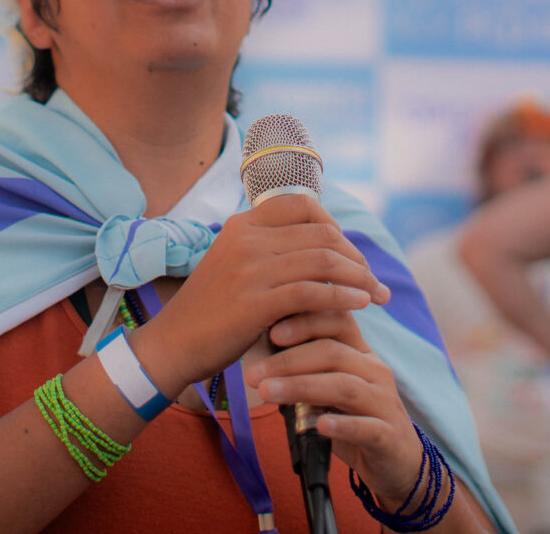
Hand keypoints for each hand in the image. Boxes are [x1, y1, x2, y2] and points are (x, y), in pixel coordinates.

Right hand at [134, 194, 390, 392]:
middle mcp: (247, 238)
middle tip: (373, 280)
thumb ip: (270, 249)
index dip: (335, 226)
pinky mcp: (255, 303)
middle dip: (356, 256)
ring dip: (358, 277)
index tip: (350, 254)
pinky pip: (313, 292)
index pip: (303, 205)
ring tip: (376, 294)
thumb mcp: (235, 264)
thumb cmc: (211, 309)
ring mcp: (250, 269)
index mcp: (242, 224)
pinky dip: (343, 297)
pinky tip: (359, 305)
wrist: (173, 344)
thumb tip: (322, 245)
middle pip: (321, 233)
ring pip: (323, 260)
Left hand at [243, 310, 424, 509]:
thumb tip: (260, 361)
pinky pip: (366, 427)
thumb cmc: (354, 420)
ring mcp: (385, 403)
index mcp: (361, 354)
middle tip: (253, 374)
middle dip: (288, 361)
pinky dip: (341, 425)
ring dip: (302, 387)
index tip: (270, 333)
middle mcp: (375, 371)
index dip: (305, 322)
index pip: (338, 321)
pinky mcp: (389, 436)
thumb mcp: (329, 391)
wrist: (397, 463)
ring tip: (268, 393)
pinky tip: (319, 424)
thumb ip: (305, 374)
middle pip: (333, 353)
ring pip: (344, 386)